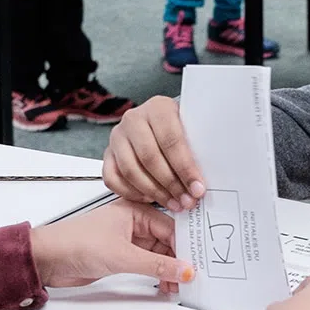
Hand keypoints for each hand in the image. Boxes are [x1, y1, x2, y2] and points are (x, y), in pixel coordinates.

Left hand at [30, 200, 194, 289]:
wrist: (47, 258)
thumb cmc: (74, 242)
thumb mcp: (122, 255)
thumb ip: (156, 265)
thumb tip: (183, 270)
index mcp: (135, 210)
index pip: (171, 228)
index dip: (185, 248)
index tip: (197, 264)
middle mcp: (133, 223)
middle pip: (167, 242)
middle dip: (179, 261)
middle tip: (191, 279)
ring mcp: (127, 240)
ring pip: (158, 255)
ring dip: (168, 271)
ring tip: (178, 286)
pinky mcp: (120, 256)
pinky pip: (147, 264)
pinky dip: (157, 275)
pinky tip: (164, 284)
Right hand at [103, 96, 206, 210]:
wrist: (159, 122)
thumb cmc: (177, 127)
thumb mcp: (191, 129)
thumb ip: (196, 149)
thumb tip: (201, 180)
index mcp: (158, 108)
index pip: (171, 141)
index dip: (185, 168)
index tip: (196, 188)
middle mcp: (134, 119)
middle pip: (150, 157)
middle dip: (170, 184)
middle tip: (185, 199)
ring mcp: (118, 136)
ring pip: (130, 171)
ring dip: (154, 192)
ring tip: (172, 202)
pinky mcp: (108, 153)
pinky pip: (113, 179)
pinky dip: (131, 193)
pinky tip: (149, 198)